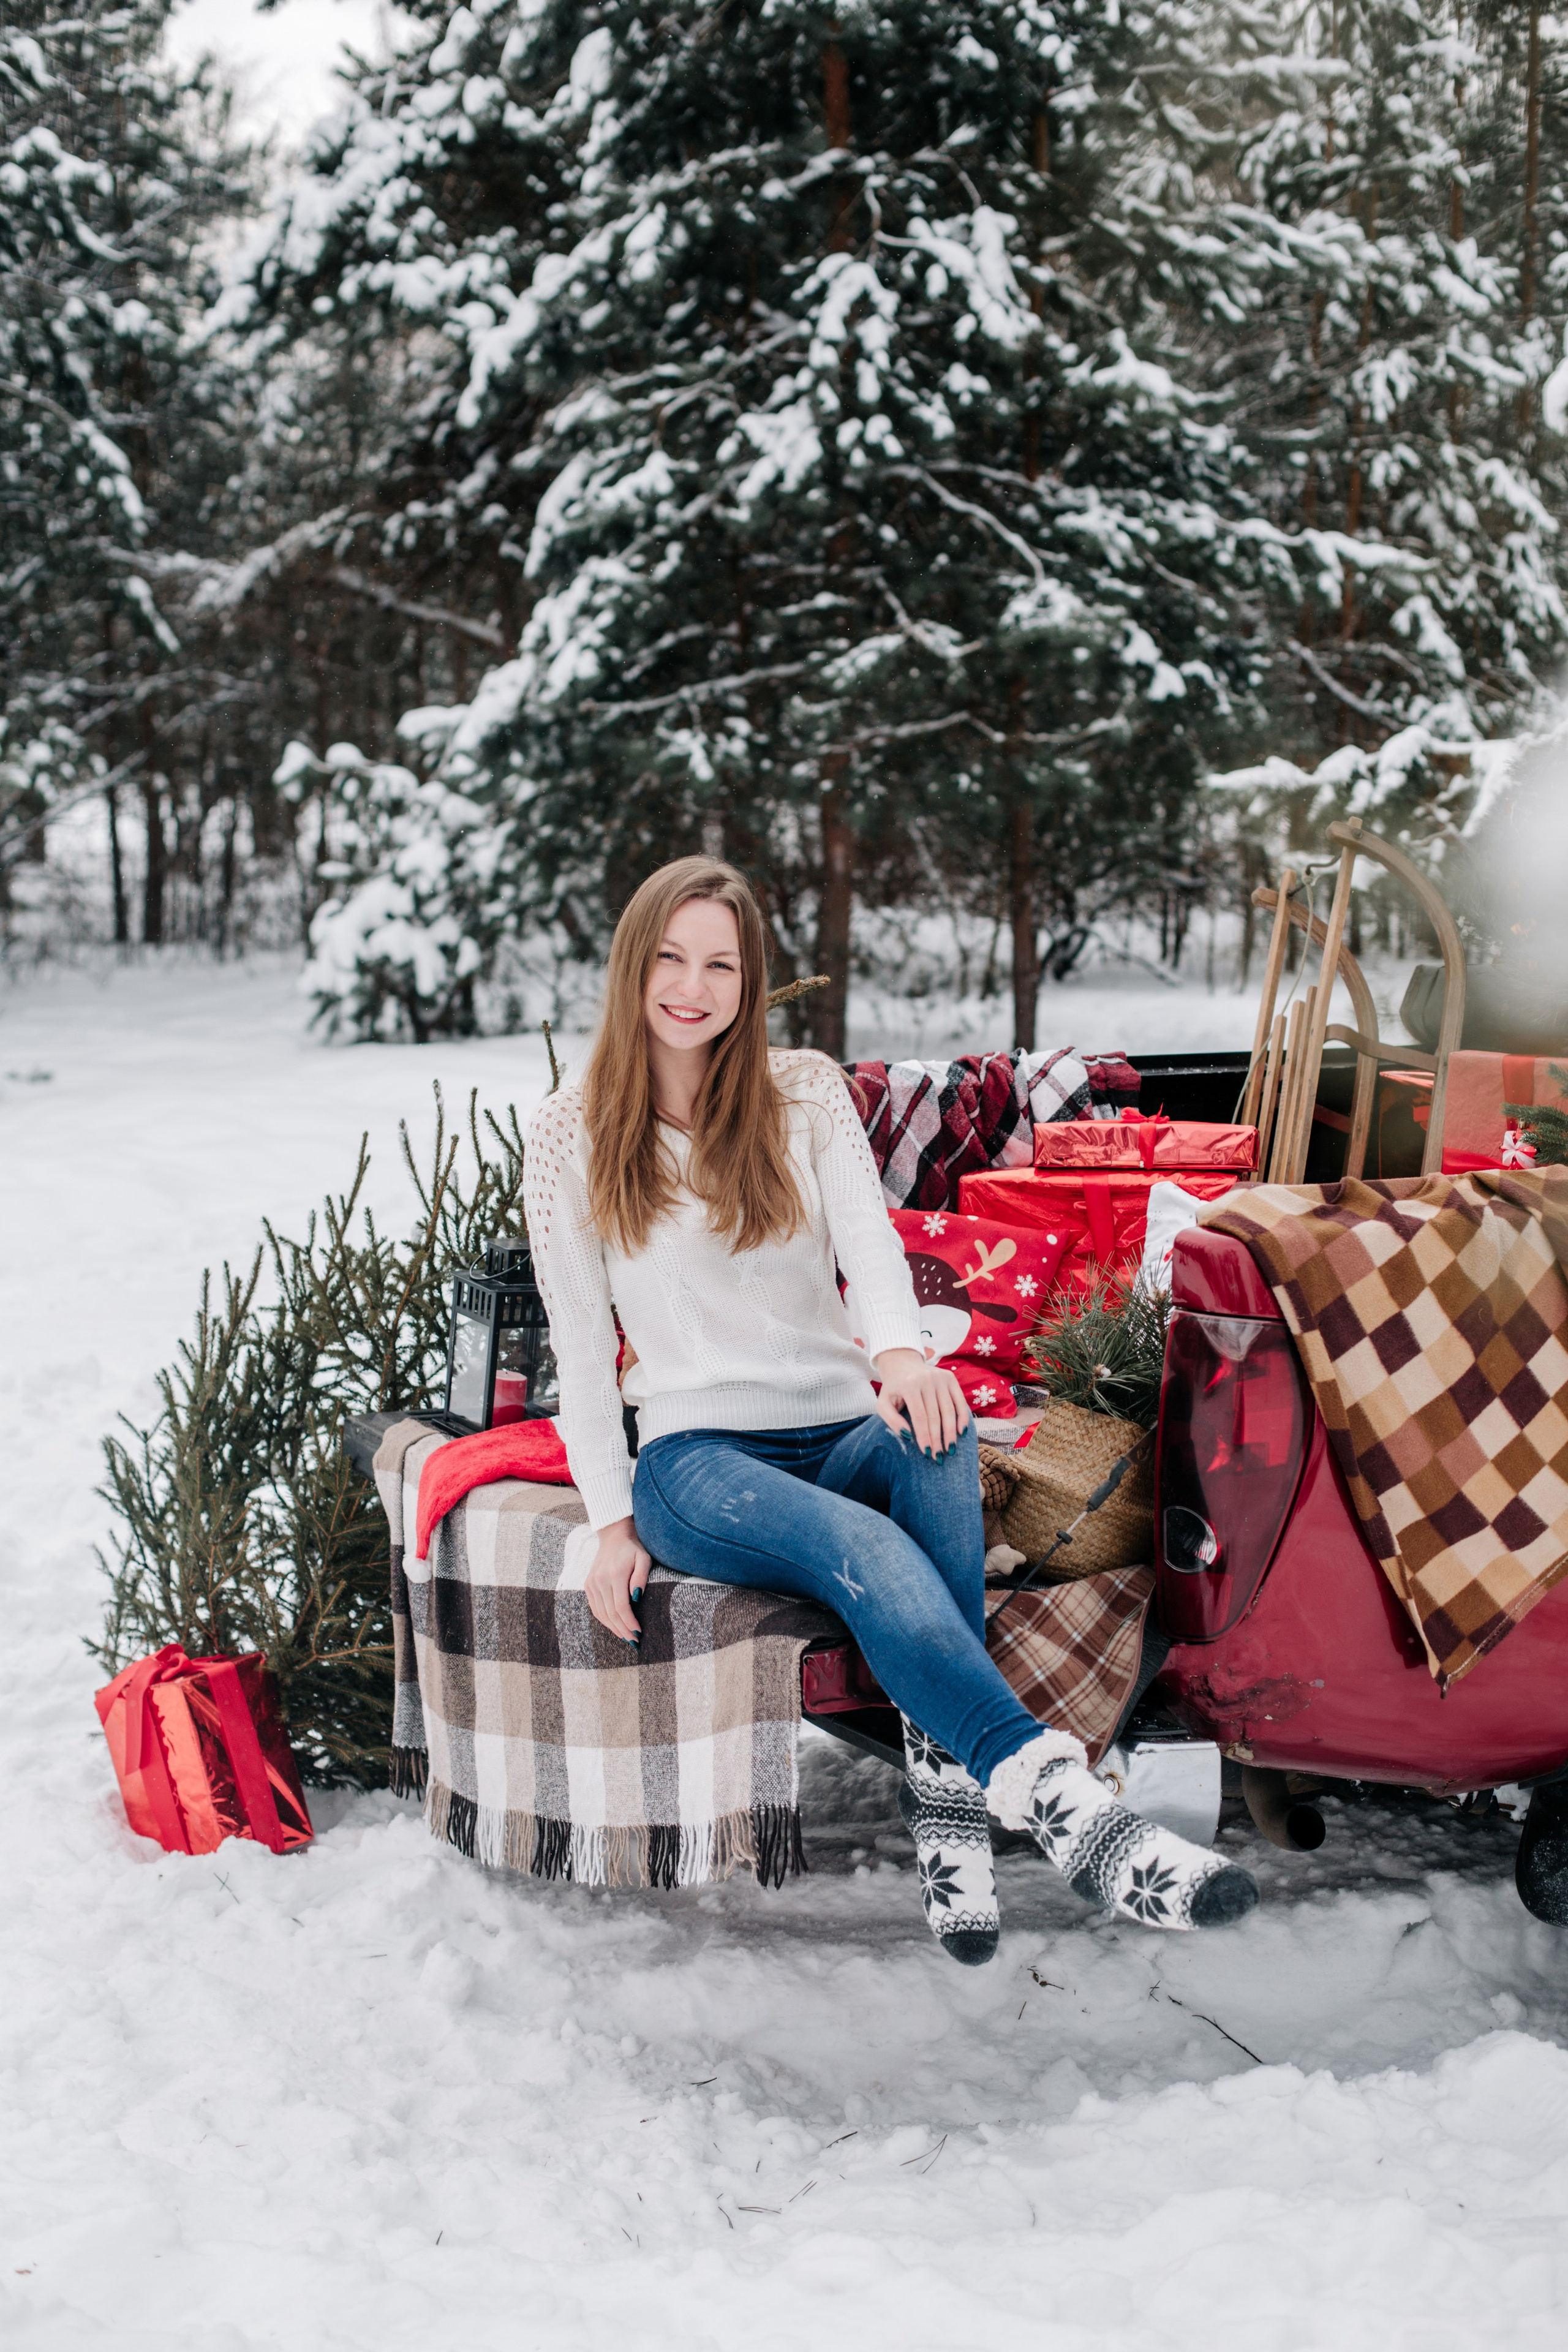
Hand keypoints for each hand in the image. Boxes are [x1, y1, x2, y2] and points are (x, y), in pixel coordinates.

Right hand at [585, 1517, 650, 1643]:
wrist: (614, 1536)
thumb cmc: (633, 1548)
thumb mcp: (644, 1558)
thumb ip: (641, 1577)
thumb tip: (637, 1598)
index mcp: (615, 1574)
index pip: (621, 1607)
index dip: (630, 1623)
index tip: (639, 1633)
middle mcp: (600, 1580)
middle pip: (611, 1613)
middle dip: (623, 1630)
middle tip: (634, 1641)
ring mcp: (592, 1583)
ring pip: (601, 1613)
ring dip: (613, 1628)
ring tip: (626, 1637)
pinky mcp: (588, 1585)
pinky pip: (595, 1608)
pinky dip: (604, 1620)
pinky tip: (614, 1626)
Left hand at [872, 1348, 969, 1457]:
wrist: (902, 1363)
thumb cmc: (893, 1389)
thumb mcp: (883, 1403)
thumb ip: (891, 1420)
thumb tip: (908, 1436)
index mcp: (909, 1384)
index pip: (919, 1416)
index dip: (924, 1436)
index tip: (927, 1453)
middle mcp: (926, 1379)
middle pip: (935, 1415)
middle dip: (937, 1439)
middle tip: (939, 1457)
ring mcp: (940, 1377)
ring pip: (949, 1410)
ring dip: (951, 1432)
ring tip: (951, 1450)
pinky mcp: (950, 1378)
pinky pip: (959, 1401)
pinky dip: (963, 1417)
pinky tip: (962, 1432)